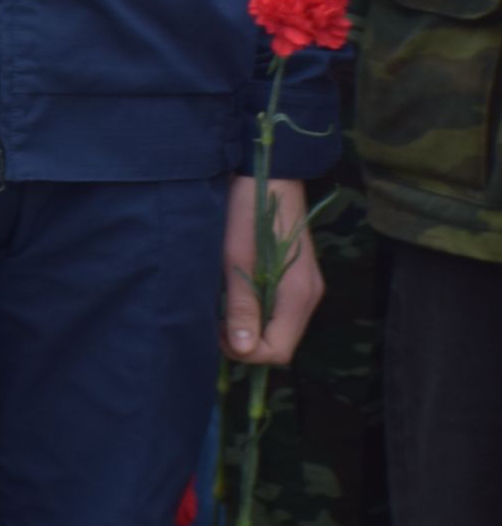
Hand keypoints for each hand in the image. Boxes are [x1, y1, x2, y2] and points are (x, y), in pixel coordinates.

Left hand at [223, 176, 322, 365]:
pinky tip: (239, 292)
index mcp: (297, 295)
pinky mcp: (299, 277)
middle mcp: (309, 296)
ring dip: (252, 324)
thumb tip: (244, 349)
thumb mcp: (237, 259)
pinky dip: (259, 309)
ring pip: (280, 326)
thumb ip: (242, 305)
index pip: (278, 350)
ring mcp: (307, 286)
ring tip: (224, 304)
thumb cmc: (248, 211)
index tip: (217, 333)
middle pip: (280, 341)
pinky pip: (281, 308)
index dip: (247, 352)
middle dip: (248, 340)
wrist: (269, 172)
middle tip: (216, 320)